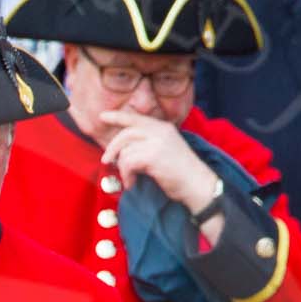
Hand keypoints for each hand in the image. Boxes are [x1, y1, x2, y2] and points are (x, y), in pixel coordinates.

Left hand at [99, 109, 217, 212]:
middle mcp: (160, 131)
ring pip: (125, 151)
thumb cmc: (181, 174)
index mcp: (163, 127)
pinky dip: (127, 176)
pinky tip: (133, 183)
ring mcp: (157, 142)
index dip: (117, 116)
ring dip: (123, 168)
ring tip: (130, 179)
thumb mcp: (165, 150)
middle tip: (106, 161)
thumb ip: (147, 144)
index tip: (102, 116)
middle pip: (125, 134)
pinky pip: (128, 163)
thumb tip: (122, 150)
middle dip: (112, 148)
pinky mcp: (153, 156)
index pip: (135, 118)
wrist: (198, 185)